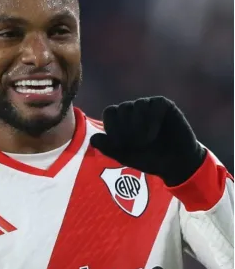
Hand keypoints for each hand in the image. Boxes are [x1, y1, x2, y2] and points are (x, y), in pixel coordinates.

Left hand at [89, 96, 205, 186]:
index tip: (120, 145)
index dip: (113, 128)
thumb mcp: (124, 155)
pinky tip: (156, 133)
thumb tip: (93, 138)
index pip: (110, 112)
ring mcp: (149, 105)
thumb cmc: (148, 159)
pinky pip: (154, 105)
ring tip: (146, 141)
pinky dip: (152, 120)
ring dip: (139, 126)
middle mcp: (134, 108)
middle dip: (126, 129)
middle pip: (122, 108)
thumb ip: (107, 147)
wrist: (175, 163)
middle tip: (136, 145)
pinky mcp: (164, 105)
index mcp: (121, 118)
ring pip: (137, 105)